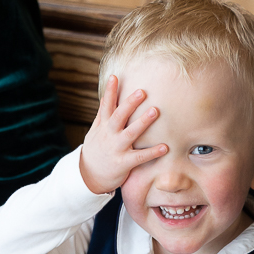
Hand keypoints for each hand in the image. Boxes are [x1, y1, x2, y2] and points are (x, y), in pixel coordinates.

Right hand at [79, 75, 166, 195]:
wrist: (89, 176)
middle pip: (119, 116)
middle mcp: (109, 135)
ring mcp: (116, 149)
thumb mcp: (94, 131)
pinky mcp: (124, 163)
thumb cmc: (95, 151)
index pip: (106, 105)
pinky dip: (152, 152)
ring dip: (143, 122)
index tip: (115, 77)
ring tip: (155, 111)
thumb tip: (106, 95)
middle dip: (130, 104)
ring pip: (130, 134)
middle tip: (142, 92)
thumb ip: (102, 114)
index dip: (110, 91)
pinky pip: (140, 157)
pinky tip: (164, 147)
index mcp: (103, 126)